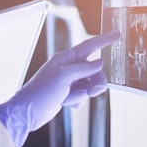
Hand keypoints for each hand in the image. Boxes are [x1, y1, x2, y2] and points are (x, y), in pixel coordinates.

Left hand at [0, 31, 120, 146]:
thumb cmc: (41, 91)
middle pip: (95, 71)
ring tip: (69, 98)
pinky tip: (64, 103)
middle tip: (92, 92)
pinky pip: (83, 96)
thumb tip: (100, 62)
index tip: (117, 34)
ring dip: (83, 94)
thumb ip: (84, 68)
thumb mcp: (63, 76)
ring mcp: (70, 82)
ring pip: (91, 85)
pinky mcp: (69, 94)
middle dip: (96, 82)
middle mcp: (69, 68)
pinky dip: (77, 101)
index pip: (90, 46)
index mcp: (66, 59)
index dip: (104, 40)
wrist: (29, 112)